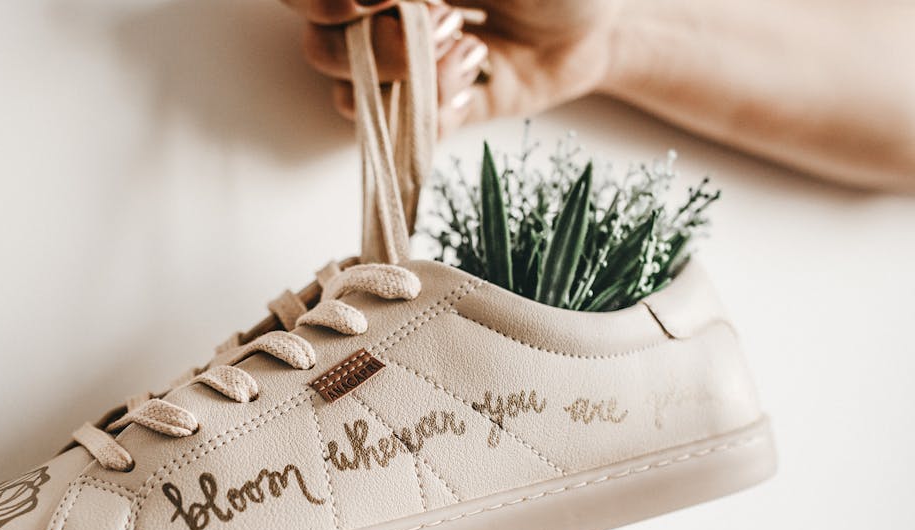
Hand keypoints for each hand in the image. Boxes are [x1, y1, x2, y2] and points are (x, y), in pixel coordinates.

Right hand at [282, 0, 623, 134]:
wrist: (596, 25)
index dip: (321, 0)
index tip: (366, 0)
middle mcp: (374, 13)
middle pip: (317, 41)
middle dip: (378, 43)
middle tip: (445, 18)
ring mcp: (395, 66)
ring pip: (348, 91)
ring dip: (413, 77)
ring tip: (472, 51)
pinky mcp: (425, 110)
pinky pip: (397, 131)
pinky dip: (435, 113)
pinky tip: (475, 83)